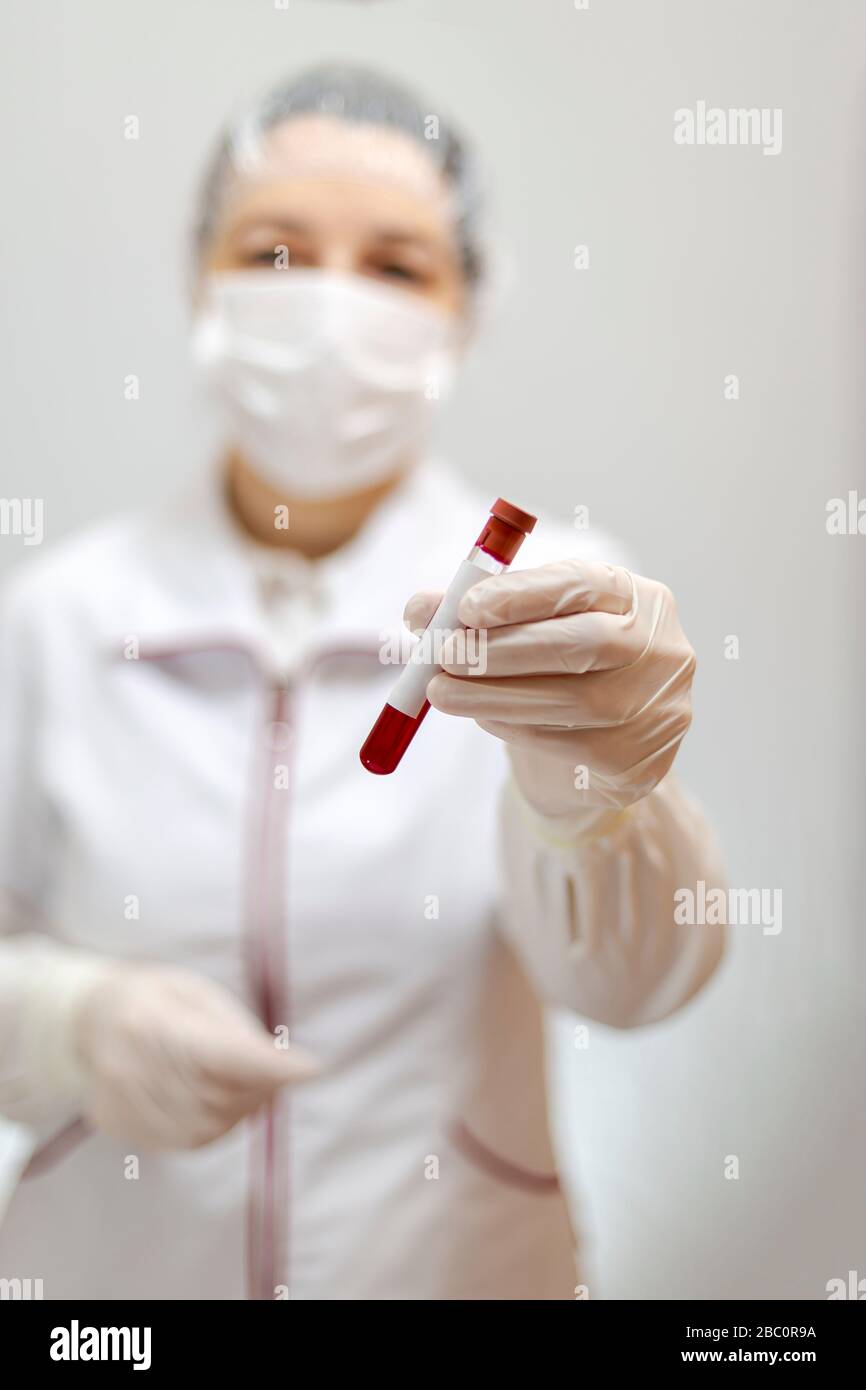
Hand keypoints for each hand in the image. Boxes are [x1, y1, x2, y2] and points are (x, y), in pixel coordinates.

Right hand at [73, 963, 318, 1149]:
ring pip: (203, 1127)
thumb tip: (280, 1065)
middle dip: (261, 1089)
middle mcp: (128, 1066)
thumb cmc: (157, 999)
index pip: (219, 1053)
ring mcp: (119, 1101)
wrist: (89, 1018)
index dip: (268, 1066)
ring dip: (242, 1111)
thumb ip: (234, 1029)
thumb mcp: (196, 992)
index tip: (311, 1067)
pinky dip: (216, 1127)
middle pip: (215, 1097)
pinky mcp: (117, 1124)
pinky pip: (183, 1141)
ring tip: (252, 1087)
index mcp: (150, 1020)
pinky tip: (221, 1103)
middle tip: (281, 1072)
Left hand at [405, 558, 695, 819]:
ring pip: (570, 701)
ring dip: (492, 695)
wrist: (608, 742)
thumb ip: (482, 611)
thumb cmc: (567, 666)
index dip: (523, 594)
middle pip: (585, 643)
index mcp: (641, 599)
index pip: (585, 584)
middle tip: (442, 654)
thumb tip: (420, 610)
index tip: (466, 607)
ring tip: (440, 691)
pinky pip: (564, 742)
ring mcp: (655, 709)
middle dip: (503, 648)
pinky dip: (512, 725)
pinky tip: (483, 715)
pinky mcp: (637, 760)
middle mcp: (660, 649)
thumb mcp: (537, 626)